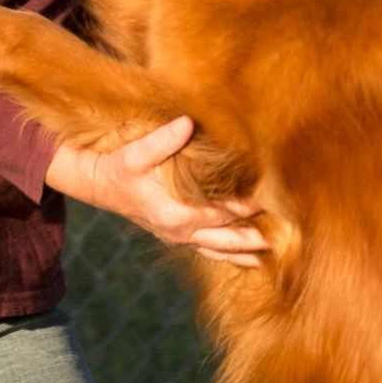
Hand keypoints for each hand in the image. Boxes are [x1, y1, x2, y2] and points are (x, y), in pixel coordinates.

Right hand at [46, 117, 268, 265]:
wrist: (96, 183)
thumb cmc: (116, 166)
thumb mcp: (135, 153)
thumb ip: (162, 141)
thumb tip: (187, 123)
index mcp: (174, 213)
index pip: (221, 212)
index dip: (247, 206)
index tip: (272, 200)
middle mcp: (179, 231)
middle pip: (227, 238)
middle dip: (255, 236)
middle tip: (285, 234)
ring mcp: (177, 237)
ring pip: (219, 250)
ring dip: (245, 251)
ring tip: (273, 253)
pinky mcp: (175, 235)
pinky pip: (208, 251)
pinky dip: (229, 255)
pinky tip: (249, 259)